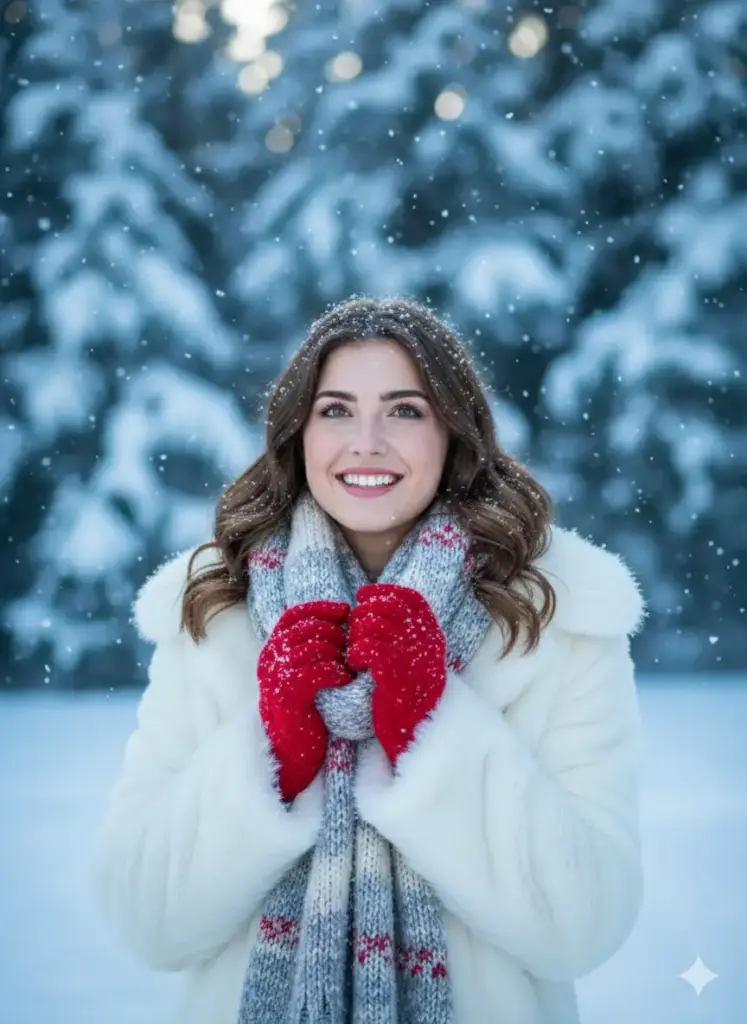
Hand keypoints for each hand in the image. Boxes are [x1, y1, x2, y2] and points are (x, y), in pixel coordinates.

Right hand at [257, 600, 351, 801]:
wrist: (291, 751)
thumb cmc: (307, 708)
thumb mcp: (305, 671)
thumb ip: (314, 646)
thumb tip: (344, 616)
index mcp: (272, 649)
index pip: (294, 614)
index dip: (320, 608)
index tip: (345, 610)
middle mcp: (268, 659)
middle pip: (306, 628)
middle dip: (335, 632)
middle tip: (351, 646)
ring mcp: (274, 677)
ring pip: (312, 648)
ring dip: (337, 653)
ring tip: (349, 666)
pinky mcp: (285, 696)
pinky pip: (314, 671)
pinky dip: (334, 671)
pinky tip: (344, 679)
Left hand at [347, 584, 445, 764]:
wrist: (418, 732)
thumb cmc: (412, 694)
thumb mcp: (419, 658)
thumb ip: (407, 632)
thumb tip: (380, 604)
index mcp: (433, 634)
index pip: (409, 597)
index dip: (384, 592)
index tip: (365, 596)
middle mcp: (425, 640)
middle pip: (386, 606)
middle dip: (363, 614)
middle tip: (355, 631)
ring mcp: (410, 655)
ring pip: (371, 624)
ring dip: (356, 636)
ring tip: (355, 653)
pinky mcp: (392, 672)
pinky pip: (365, 647)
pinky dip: (355, 653)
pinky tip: (356, 665)